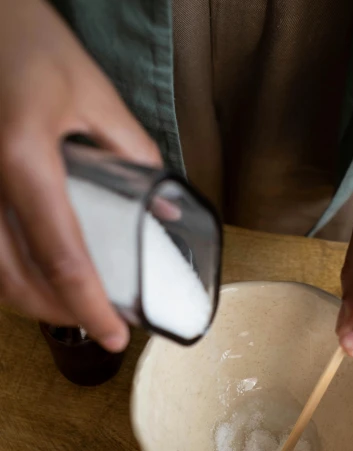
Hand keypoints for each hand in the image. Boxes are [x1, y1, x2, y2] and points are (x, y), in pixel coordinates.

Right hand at [0, 0, 160, 350]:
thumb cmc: (27, 39)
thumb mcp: (93, 92)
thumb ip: (133, 154)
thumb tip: (163, 211)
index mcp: (23, 156)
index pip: (62, 256)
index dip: (90, 306)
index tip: (116, 336)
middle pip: (15, 279)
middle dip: (60, 313)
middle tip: (97, 322)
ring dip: (30, 300)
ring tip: (70, 304)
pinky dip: (7, 272)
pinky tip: (34, 272)